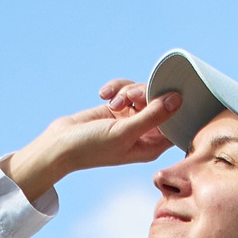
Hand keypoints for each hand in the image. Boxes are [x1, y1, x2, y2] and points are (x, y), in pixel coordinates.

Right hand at [2, 80, 182, 199]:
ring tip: (112, 100)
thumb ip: (152, 116)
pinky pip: (126, 90)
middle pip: (160, 102)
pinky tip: (104, 94)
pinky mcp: (117, 109)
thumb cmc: (91, 148)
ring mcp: (131, 120)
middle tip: (129, 96)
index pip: (176, 122)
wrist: (59, 145)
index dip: (174, 106)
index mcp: (152, 146)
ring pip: (143, 93)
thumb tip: (178, 100)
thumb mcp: (124, 132)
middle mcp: (144, 133)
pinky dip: (117, 88)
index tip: (167, 92)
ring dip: (128, 91)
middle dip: (145, 94)